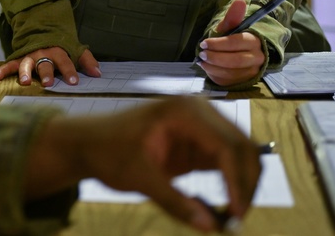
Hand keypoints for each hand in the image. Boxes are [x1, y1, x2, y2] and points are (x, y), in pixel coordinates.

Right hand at [0, 47, 100, 86]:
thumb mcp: (75, 49)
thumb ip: (86, 60)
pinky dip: (2, 70)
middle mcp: (42, 53)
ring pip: (26, 64)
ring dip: (24, 72)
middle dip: (46, 73)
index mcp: (58, 51)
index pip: (65, 61)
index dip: (69, 71)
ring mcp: (29, 56)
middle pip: (44, 64)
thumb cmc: (60, 45)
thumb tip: (99, 74)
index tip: (73, 82)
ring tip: (24, 82)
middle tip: (48, 83)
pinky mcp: (19, 58)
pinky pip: (10, 65)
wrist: (41, 27)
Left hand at [25, 97, 261, 232]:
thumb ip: (174, 201)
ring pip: (240, 154)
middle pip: (242, 147)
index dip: (238, 181)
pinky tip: (222, 208)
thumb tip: (211, 226)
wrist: (88, 143)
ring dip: (242, 183)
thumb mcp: (137, 178)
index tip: (236, 214)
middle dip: (246, 184)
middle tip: (237, 220)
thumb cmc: (107, 153)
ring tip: (230, 216)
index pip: (226, 146)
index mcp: (183, 112)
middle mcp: (198, 112)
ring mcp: (200, 125)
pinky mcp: (198, 141)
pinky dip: (231, 183)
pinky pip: (226, 162)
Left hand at [197, 0, 265, 86]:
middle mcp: (257, 58)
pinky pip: (228, 81)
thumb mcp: (229, 28)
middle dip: (216, 57)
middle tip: (202, 53)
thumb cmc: (230, 40)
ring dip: (213, 66)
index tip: (204, 42)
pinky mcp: (244, 82)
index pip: (238, 42)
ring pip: (232, 72)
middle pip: (236, 60)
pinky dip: (214, 74)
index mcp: (254, 41)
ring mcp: (252, 72)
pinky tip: (207, 67)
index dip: (219, 43)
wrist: (234, 56)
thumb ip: (233, 16)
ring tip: (202, 60)